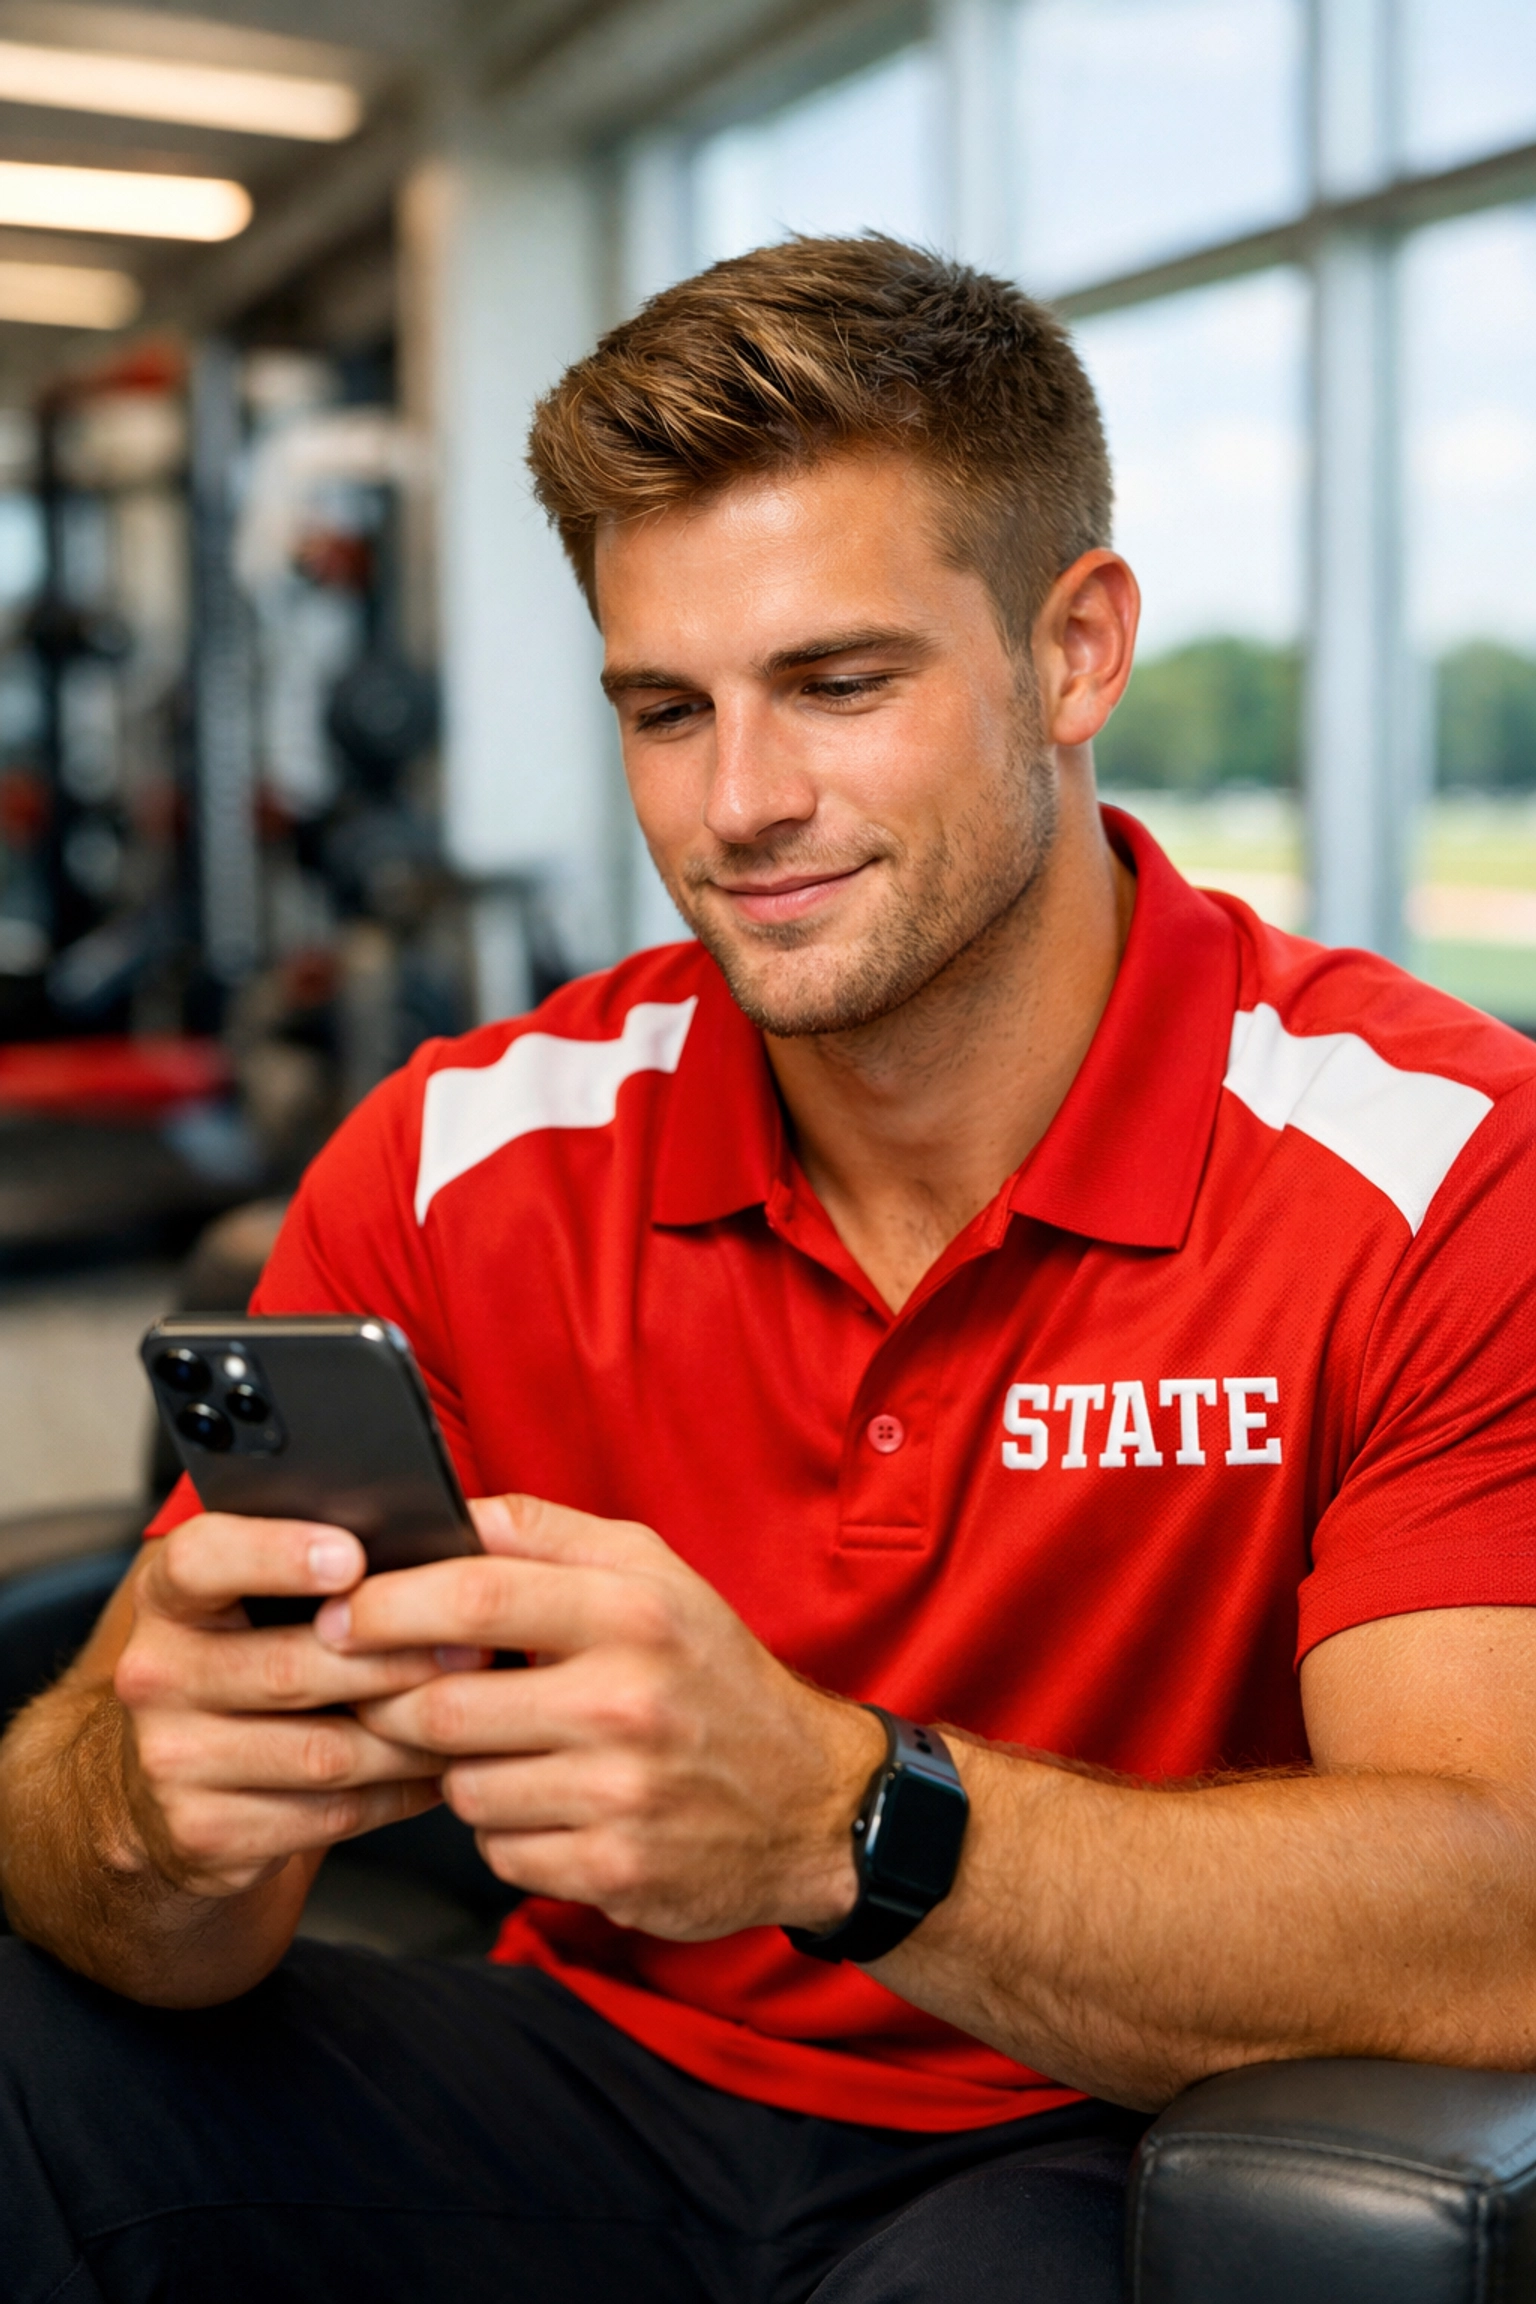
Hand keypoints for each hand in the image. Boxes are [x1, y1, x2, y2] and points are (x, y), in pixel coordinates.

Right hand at [112, 1514, 457, 1897]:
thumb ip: (318, 1568)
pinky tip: (438, 1769)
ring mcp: (172, 1762)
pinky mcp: (205, 1834)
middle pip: (291, 1668)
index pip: (202, 1559)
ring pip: (324, 1752)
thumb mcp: (250, 1600)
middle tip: (473, 1648)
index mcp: (168, 1596)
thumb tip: (435, 1553)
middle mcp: (155, 1676)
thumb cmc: (245, 1660)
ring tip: (472, 1709)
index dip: (277, 1554)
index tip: (354, 1556)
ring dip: (411, 1736)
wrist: (162, 1788)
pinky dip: (398, 1792)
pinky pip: (330, 1814)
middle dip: (396, 1659)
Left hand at [318, 1495, 886, 1939]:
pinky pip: (500, 1850)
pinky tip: (548, 1803)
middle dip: (400, 1702)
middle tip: (399, 1695)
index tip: (337, 1615)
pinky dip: (504, 1829)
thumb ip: (545, 1535)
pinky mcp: (615, 1871)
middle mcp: (627, 1700)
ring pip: (462, 1785)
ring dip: (460, 1770)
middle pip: (444, 1703)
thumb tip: (445, 1511)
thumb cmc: (712, 1674)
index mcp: (632, 1610)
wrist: (812, 1802)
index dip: (385, 1606)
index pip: (474, 1598)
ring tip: (508, 1749)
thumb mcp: (654, 1573)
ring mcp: (621, 1794)